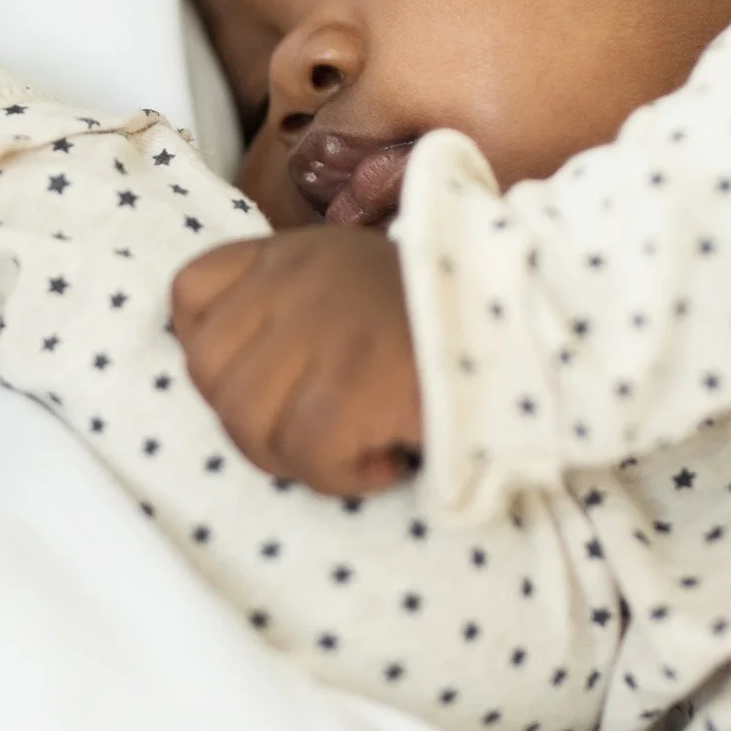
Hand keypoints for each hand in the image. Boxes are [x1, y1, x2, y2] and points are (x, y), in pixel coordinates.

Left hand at [169, 225, 421, 497]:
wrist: (540, 322)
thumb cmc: (446, 318)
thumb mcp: (351, 282)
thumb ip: (288, 307)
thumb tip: (230, 382)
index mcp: (290, 254)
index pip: (190, 295)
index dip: (214, 354)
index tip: (273, 381)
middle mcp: (296, 281)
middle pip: (209, 375)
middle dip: (255, 424)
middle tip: (319, 431)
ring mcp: (324, 328)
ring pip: (247, 423)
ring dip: (298, 457)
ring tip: (354, 447)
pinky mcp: (357, 382)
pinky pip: (307, 454)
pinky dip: (345, 475)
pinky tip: (388, 458)